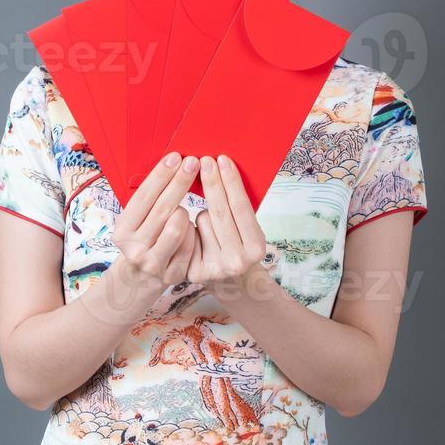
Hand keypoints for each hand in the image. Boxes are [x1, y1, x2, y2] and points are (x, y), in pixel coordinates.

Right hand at [111, 152, 200, 293]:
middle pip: (163, 208)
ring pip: (178, 226)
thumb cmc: (142, 241)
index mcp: (122, 231)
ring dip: (184, 212)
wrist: (138, 282)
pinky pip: (191, 243)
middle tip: (193, 162)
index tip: (176, 157)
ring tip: (182, 211)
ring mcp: (154, 263)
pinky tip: (190, 230)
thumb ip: (147, 202)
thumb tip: (171, 164)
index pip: (143, 197)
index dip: (160, 175)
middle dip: (180, 182)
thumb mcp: (134, 223)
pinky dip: (193, 232)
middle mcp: (135, 248)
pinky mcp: (174, 275)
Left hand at [186, 154, 268, 294]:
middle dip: (212, 182)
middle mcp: (237, 260)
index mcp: (256, 248)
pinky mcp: (194, 271)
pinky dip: (192, 228)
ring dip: (204, 213)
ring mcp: (214, 268)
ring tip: (213, 226)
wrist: (233, 285)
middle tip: (205, 159)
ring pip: (202, 220)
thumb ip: (240, 210)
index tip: (222, 159)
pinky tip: (199, 237)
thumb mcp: (250, 233)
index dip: (231, 182)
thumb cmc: (240, 247)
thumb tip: (224, 169)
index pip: (241, 207)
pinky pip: (188, 232)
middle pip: (219, 212)